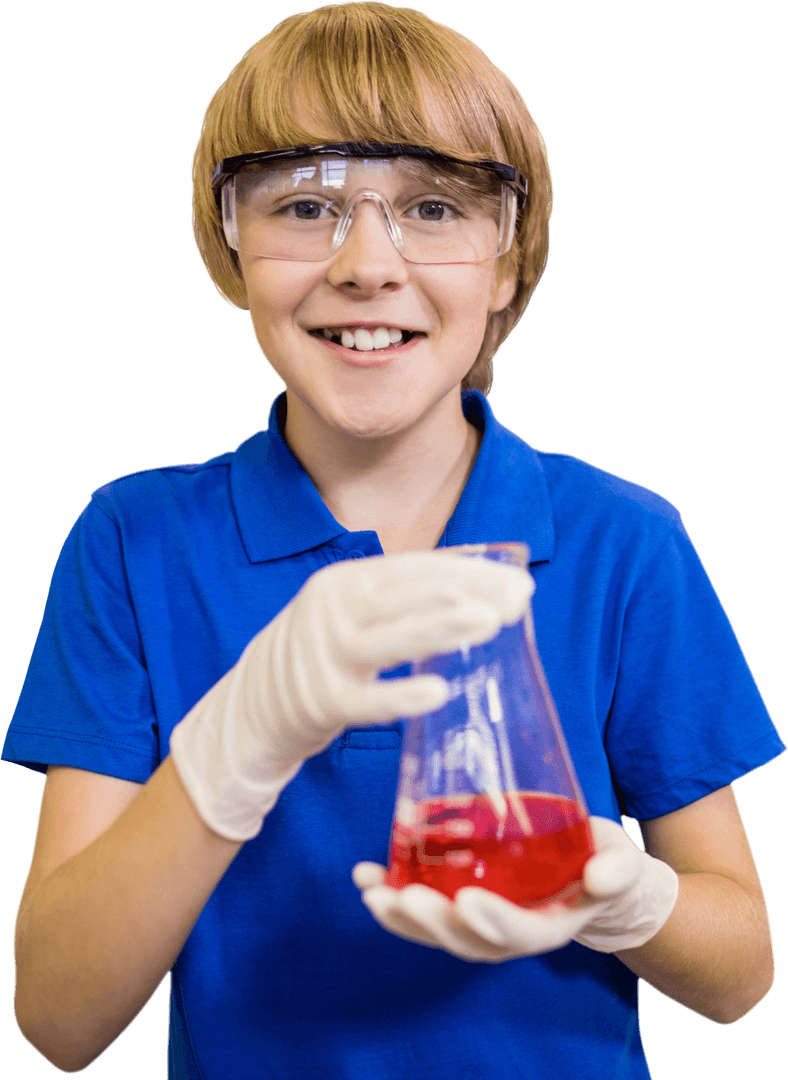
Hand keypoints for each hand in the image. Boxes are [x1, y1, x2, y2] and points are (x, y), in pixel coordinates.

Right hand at [170, 550, 533, 840]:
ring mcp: (324, 655)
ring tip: (489, 621)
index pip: (418, 569)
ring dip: (442, 627)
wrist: (252, 707)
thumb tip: (485, 599)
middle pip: (408, 594)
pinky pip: (366, 701)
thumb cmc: (323, 657)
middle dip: (468, 594)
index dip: (471, 573)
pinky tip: (438, 690)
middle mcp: (332, 609)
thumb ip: (406, 605)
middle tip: (517, 599)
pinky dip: (401, 696)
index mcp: (347, 581)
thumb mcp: (354, 615)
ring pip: (389, 636)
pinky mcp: (319, 702)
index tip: (519, 583)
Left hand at [352, 817, 678, 961]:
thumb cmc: (601, 861)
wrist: (587, 870)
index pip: (520, 935)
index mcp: (549, 926)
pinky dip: (391, 897)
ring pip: (437, 932)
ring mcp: (480, 922)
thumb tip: (599, 876)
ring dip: (400, 917)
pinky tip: (365, 878)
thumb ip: (613, 868)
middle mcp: (509, 933)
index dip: (494, 922)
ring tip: (371, 893)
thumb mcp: (618, 859)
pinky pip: (422, 911)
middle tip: (404, 898)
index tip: (468, 901)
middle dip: (433, 922)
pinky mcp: (459, 905)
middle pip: (467, 939)